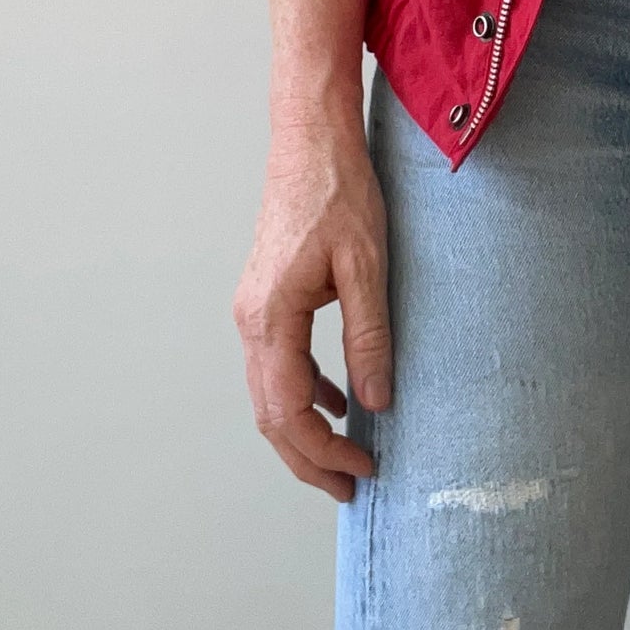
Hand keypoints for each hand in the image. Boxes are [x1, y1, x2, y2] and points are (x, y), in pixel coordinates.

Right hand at [231, 94, 392, 499]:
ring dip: (306, 429)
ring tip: (347, 458)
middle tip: (351, 488)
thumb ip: (369, 338)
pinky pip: (280, 363)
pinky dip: (306, 391)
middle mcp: (251, 320)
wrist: (311, 141)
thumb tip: (378, 403)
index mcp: (271, 318)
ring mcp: (254, 310)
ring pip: (272, 392)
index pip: (287, 412)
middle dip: (309, 458)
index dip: (322, 453)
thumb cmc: (338, 192)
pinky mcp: (268, 298)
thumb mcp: (367, 267)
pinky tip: (340, 400)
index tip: (360, 473)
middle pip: (271, 414)